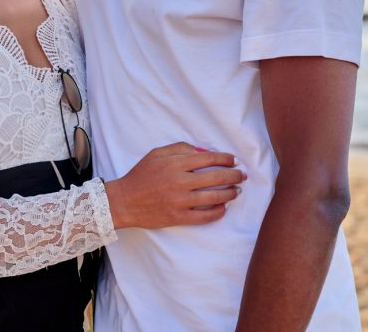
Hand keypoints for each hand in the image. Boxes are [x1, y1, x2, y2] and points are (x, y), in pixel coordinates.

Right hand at [104, 142, 244, 229]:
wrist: (125, 200)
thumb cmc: (141, 174)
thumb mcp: (157, 154)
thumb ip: (180, 148)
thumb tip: (204, 152)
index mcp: (175, 163)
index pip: (208, 158)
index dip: (225, 158)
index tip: (234, 160)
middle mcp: (180, 181)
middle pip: (215, 177)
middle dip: (233, 175)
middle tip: (242, 175)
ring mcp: (180, 201)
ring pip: (214, 197)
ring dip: (230, 193)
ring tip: (237, 191)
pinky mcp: (179, 217)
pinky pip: (205, 216)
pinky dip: (218, 212)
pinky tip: (224, 208)